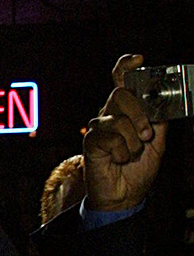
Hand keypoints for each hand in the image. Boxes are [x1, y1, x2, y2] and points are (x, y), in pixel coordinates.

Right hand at [82, 53, 167, 211]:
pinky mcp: (91, 141)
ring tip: (132, 153)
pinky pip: (111, 138)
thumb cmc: (139, 168)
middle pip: (121, 95)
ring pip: (118, 119)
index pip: (122, 80)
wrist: (126, 196)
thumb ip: (159, 119)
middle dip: (139, 115)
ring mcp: (99, 127)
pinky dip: (122, 152)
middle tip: (147, 135)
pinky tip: (119, 160)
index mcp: (127, 110)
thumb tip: (164, 101)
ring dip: (133, 141)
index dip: (127, 66)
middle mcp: (110, 114)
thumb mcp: (158, 141)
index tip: (139, 60)